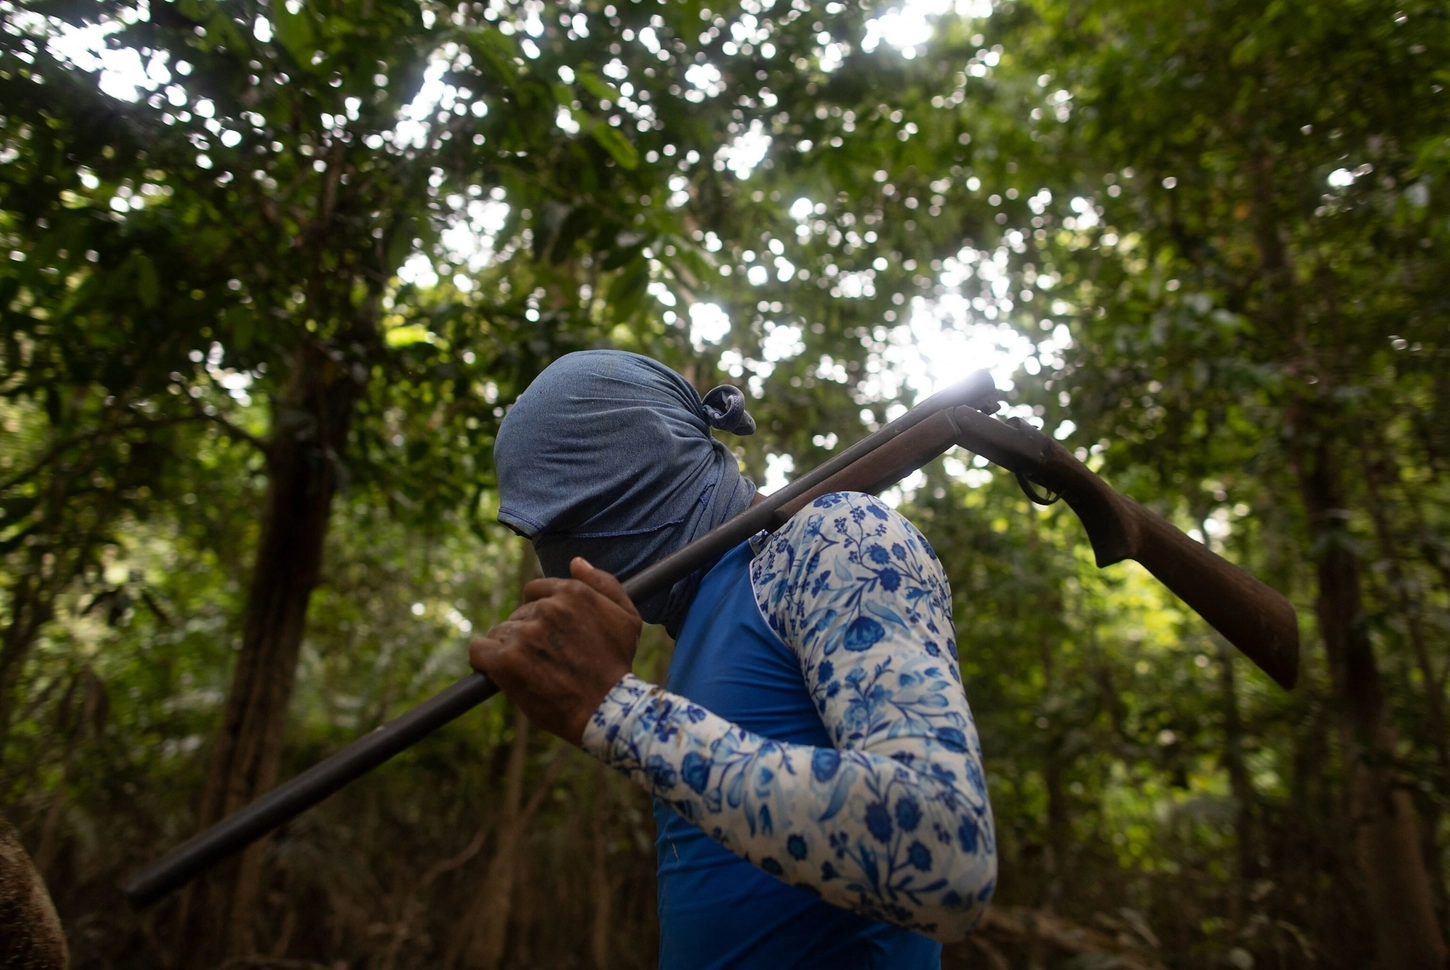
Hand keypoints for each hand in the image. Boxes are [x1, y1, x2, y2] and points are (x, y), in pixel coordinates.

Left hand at [469, 557, 641, 745]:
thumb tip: (575, 562)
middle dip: (527, 634)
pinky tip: (498, 672)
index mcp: (571, 593)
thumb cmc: (617, 664)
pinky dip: (484, 660)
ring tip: (531, 671)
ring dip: (510, 649)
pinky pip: (479, 650)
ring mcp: (524, 634)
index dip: (539, 613)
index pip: (534, 590)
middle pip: (518, 614)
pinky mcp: (506, 661)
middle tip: (546, 659)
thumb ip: (603, 583)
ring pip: (500, 633)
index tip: (548, 634)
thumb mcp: (627, 617)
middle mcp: (546, 609)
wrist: (606, 709)